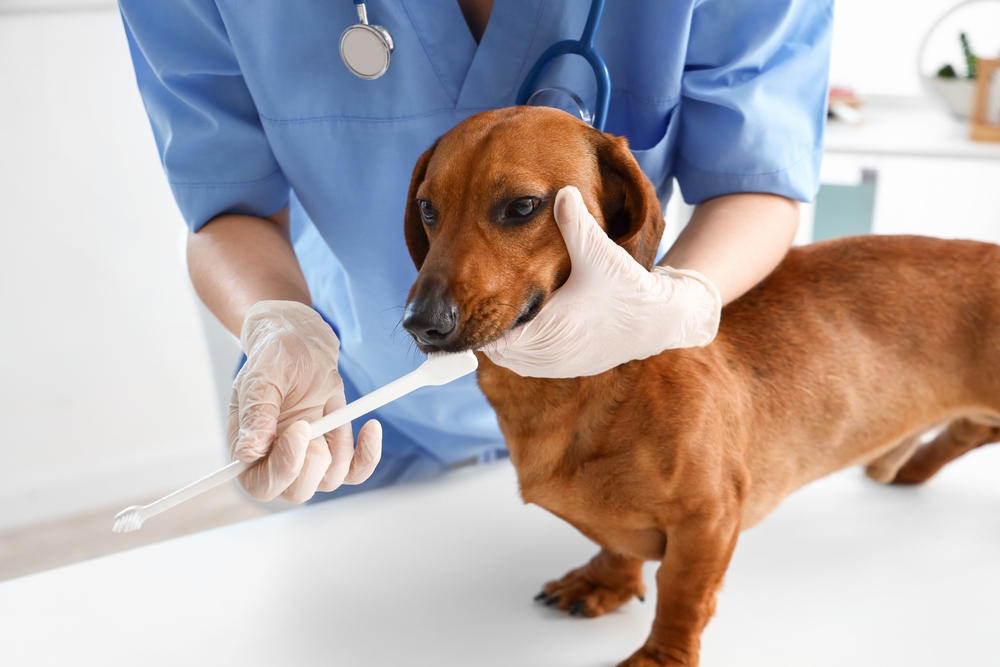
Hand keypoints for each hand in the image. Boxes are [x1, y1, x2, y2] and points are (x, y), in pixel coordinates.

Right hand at [229, 300, 381, 501]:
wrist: (301, 345)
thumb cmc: (275, 358)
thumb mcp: (261, 376)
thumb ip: (256, 412)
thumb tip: (248, 452)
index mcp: (249, 449)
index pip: (261, 485)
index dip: (283, 468)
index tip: (301, 429)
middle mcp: (277, 460)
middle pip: (297, 492)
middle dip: (313, 462)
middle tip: (314, 422)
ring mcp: (308, 458)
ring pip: (328, 480)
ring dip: (339, 447)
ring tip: (330, 406)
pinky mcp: (335, 450)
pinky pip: (355, 472)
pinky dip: (368, 456)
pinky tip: (370, 427)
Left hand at [484, 187, 721, 377]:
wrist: (658, 321)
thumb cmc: (628, 289)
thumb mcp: (600, 255)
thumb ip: (576, 225)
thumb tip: (562, 191)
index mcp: (550, 331)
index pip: (495, 333)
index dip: (482, 313)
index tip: (474, 292)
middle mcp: (549, 356)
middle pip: (496, 346)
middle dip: (490, 322)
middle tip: (478, 294)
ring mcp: (555, 366)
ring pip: (508, 357)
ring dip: (503, 334)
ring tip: (497, 305)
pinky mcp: (563, 369)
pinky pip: (525, 362)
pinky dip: (518, 344)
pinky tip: (521, 320)